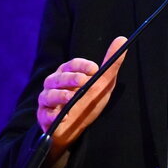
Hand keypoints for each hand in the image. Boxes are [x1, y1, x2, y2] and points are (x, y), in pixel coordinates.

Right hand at [36, 36, 127, 162]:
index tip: (95, 69)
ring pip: (48, 95)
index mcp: (67, 73)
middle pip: (59, 77)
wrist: (77, 129)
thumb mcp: (103, 83)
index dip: (82, 65)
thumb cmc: (88, 101)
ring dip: (60, 95)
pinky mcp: (44, 117)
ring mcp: (47, 100)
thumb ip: (111, 63)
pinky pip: (45, 114)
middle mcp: (54, 84)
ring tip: (70, 97)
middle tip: (84, 81)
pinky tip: (61, 116)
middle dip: (71, 78)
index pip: (71, 65)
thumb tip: (122, 39)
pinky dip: (52, 115)